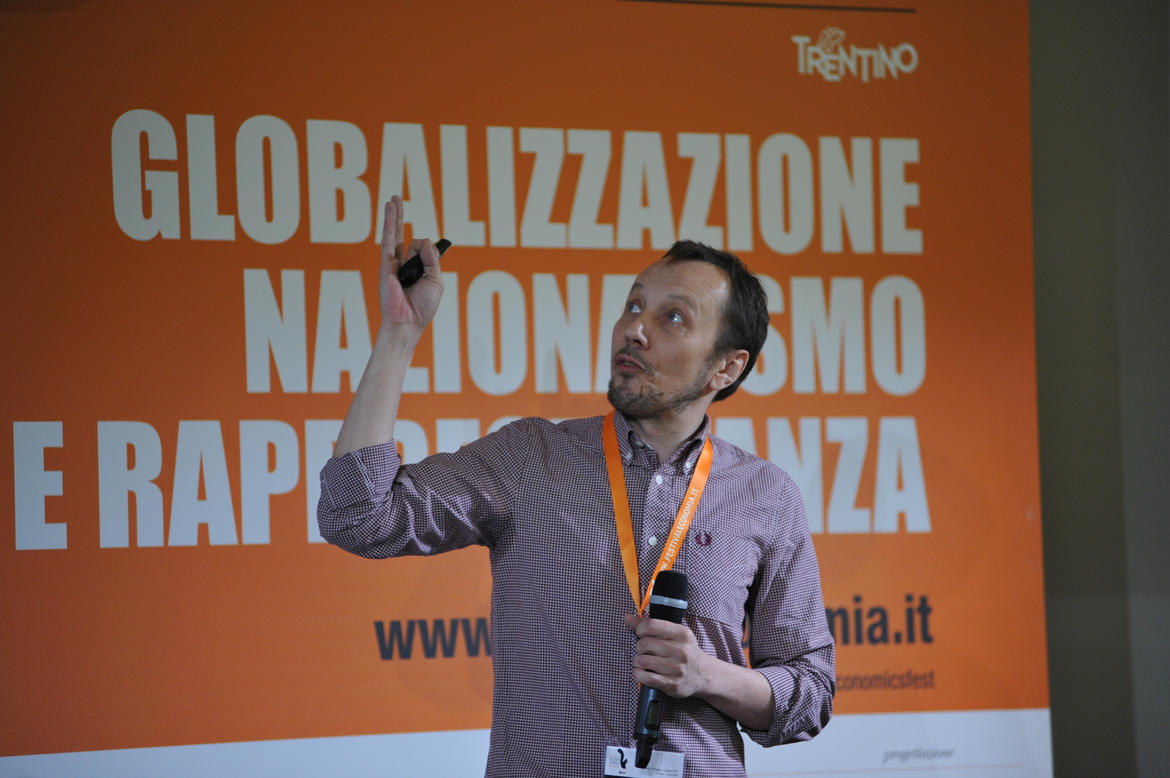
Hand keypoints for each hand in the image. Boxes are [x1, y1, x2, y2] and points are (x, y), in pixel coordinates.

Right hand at [379, 196, 442, 334]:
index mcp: (416, 269)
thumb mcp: (435, 281)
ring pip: (395, 235)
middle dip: (400, 217)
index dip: (430, 252)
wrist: (408, 321)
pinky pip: (389, 240)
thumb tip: (424, 240)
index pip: (423, 250)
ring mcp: (393, 264)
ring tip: (394, 198)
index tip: (432, 262)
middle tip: (397, 200)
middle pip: (402, 236)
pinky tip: (389, 209)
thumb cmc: (422, 306)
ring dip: (395, 215)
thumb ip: (432, 260)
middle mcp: (403, 264)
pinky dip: (391, 223)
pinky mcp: (386, 265)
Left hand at [624, 613, 710, 698]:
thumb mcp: (673, 634)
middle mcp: (682, 650)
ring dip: (638, 661)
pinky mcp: (672, 684)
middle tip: (644, 650)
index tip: (641, 634)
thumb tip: (627, 618)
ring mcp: (678, 668)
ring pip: (643, 661)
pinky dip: (638, 674)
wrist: (703, 674)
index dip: (640, 629)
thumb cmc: (683, 651)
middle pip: (645, 643)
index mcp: (682, 634)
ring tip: (644, 662)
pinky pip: (646, 677)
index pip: (652, 625)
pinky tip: (642, 672)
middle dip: (639, 647)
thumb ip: (649, 625)